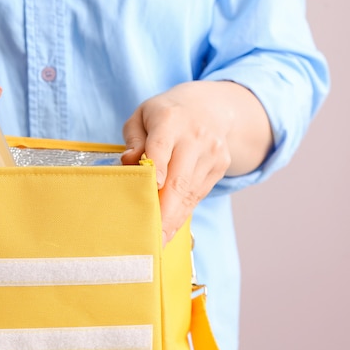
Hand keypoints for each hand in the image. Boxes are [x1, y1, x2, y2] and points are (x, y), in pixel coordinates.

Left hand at [120, 81, 271, 244]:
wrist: (210, 107)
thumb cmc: (165, 115)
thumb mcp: (142, 116)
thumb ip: (134, 139)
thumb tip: (130, 161)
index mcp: (170, 120)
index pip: (162, 148)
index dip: (157, 171)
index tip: (152, 190)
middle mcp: (195, 137)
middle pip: (179, 179)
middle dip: (164, 212)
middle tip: (150, 239)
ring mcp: (211, 153)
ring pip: (189, 193)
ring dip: (173, 220)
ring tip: (157, 242)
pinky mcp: (219, 167)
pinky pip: (197, 195)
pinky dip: (182, 214)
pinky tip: (169, 230)